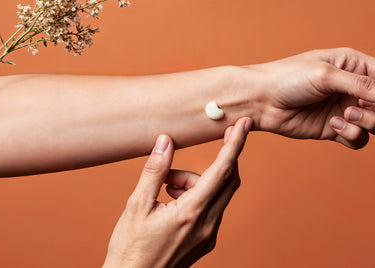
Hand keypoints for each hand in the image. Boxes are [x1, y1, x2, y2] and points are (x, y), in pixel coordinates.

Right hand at [103, 117, 251, 267]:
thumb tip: (165, 141)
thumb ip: (155, 171)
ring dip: (195, 180)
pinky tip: (171, 200)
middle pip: (228, 180)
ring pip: (215, 193)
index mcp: (192, 213)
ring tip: (165, 186)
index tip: (244, 124)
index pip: (222, 171)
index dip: (235, 144)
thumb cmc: (131, 249)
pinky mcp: (204, 240)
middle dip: (220, 158)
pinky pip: (209, 207)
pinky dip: (195, 195)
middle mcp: (207, 224)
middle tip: (216, 137)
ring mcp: (208, 234)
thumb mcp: (136, 206)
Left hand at [251, 48, 374, 148]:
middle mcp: (353, 86)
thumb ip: (361, 86)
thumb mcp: (326, 76)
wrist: (260, 100)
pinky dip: (352, 136)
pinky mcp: (335, 127)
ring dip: (366, 125)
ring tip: (342, 118)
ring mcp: (345, 108)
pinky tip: (333, 127)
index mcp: (354, 65)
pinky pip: (359, 140)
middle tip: (357, 110)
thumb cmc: (288, 78)